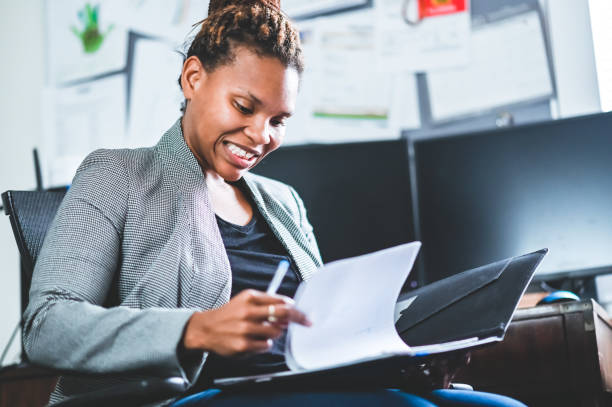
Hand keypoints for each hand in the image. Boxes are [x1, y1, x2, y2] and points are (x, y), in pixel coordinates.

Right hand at [182, 289, 310, 355]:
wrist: (206, 329)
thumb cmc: (230, 314)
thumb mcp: (245, 300)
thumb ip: (266, 301)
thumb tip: (289, 306)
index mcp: (250, 297)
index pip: (280, 301)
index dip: (296, 308)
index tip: (304, 314)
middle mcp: (248, 311)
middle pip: (283, 314)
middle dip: (298, 318)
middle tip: (306, 322)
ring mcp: (245, 329)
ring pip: (275, 332)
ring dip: (274, 333)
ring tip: (262, 331)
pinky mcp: (243, 344)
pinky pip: (266, 346)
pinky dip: (265, 344)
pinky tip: (254, 340)